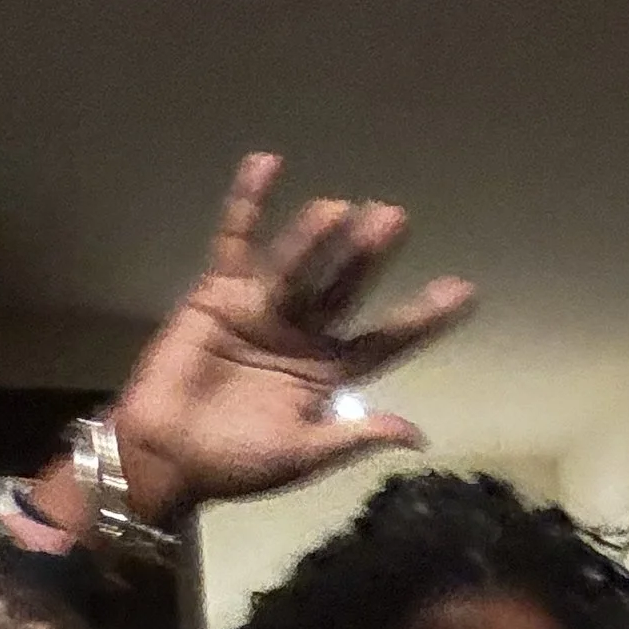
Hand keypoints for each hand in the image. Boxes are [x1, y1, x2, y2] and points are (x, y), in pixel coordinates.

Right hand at [100, 155, 476, 523]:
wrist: (164, 456)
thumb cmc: (235, 464)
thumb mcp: (303, 455)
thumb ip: (355, 436)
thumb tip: (417, 436)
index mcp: (330, 374)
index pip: (387, 339)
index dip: (422, 317)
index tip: (464, 292)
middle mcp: (304, 335)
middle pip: (344, 288)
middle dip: (368, 258)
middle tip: (394, 219)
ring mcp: (263, 309)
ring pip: (297, 264)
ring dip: (317, 236)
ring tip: (341, 209)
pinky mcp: (220, 293)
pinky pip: (236, 241)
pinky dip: (248, 203)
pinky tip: (267, 164)